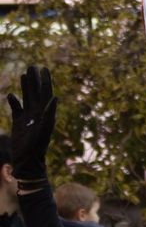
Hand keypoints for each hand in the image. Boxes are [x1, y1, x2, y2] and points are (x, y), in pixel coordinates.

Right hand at [6, 66, 56, 186]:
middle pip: (36, 92)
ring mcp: (28, 118)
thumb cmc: (37, 147)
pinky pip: (17, 109)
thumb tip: (55, 98)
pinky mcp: (19, 124)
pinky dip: (14, 102)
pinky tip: (11, 95)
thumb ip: (49, 114)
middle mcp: (38, 114)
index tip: (44, 68)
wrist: (27, 160)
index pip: (46, 93)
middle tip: (33, 65)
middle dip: (35, 79)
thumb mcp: (44, 129)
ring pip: (27, 98)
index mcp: (45, 113)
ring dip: (26, 87)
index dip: (45, 80)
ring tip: (24, 74)